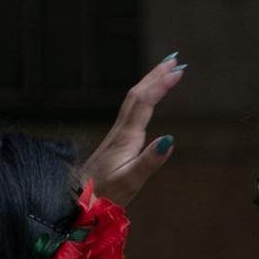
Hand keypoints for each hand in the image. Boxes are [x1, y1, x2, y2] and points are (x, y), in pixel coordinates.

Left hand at [80, 55, 185, 204]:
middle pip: (138, 94)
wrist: (78, 199)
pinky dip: (145, 96)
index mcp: (127, 137)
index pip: (145, 102)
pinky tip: (149, 98)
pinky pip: (132, 110)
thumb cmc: (105, 194)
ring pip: (134, 99)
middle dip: (156, 75)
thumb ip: (150, 161)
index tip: (179, 71)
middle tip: (175, 59)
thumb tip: (169, 139)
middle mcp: (121, 130)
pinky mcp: (117, 141)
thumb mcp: (131, 181)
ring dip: (150, 82)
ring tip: (165, 71)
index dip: (161, 85)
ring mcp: (118, 134)